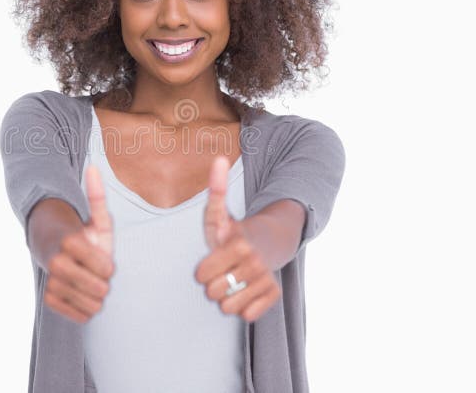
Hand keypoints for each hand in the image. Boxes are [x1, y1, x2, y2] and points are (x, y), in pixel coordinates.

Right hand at [44, 164, 114, 323]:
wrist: (53, 251)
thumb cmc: (81, 234)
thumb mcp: (93, 217)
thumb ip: (96, 196)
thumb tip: (93, 167)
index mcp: (70, 241)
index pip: (105, 267)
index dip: (108, 265)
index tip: (101, 258)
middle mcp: (57, 263)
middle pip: (101, 289)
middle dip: (103, 282)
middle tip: (95, 272)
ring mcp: (52, 282)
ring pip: (92, 306)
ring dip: (96, 297)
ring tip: (88, 282)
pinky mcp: (50, 300)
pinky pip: (81, 316)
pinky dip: (85, 308)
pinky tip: (80, 293)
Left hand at [195, 156, 280, 322]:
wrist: (268, 244)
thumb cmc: (235, 232)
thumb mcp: (219, 214)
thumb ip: (215, 190)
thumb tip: (218, 158)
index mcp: (238, 243)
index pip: (202, 275)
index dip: (203, 270)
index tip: (213, 259)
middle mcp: (253, 263)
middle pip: (213, 293)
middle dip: (214, 284)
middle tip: (224, 271)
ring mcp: (265, 280)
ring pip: (228, 307)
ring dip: (227, 298)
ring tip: (234, 281)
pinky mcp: (273, 296)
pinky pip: (247, 316)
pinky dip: (245, 308)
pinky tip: (247, 292)